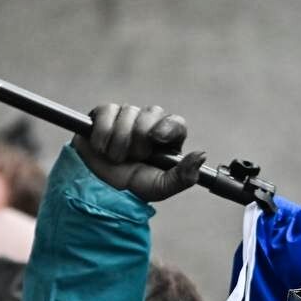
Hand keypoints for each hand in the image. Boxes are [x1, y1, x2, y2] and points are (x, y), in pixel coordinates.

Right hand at [72, 104, 203, 201]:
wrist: (99, 188)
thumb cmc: (132, 186)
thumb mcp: (160, 187)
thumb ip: (183, 176)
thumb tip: (201, 155)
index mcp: (168, 139)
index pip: (175, 122)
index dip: (167, 126)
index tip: (157, 137)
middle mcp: (150, 123)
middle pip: (151, 114)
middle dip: (139, 140)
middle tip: (133, 157)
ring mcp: (128, 116)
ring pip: (128, 112)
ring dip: (119, 142)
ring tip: (116, 157)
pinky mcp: (106, 113)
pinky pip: (107, 111)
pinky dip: (102, 133)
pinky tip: (102, 148)